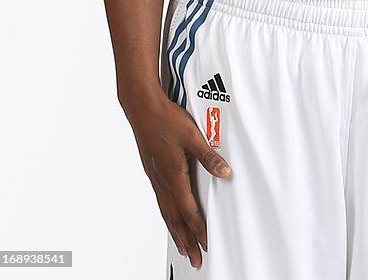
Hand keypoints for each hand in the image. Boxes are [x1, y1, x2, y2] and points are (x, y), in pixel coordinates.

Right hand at [124, 89, 232, 268]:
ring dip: (176, 232)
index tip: (207, 245)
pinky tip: (170, 217)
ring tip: (184, 246)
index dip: (199, 230)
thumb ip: (209, 156)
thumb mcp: (193, 136)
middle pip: (176, 219)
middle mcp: (162, 181)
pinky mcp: (152, 171)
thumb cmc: (165, 119)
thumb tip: (225, 172)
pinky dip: (167, 217)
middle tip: (196, 259)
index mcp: (173, 176)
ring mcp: (155, 178)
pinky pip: (161, 202)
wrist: (142, 108)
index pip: (189, 211)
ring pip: (166, 212)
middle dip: (187, 241)